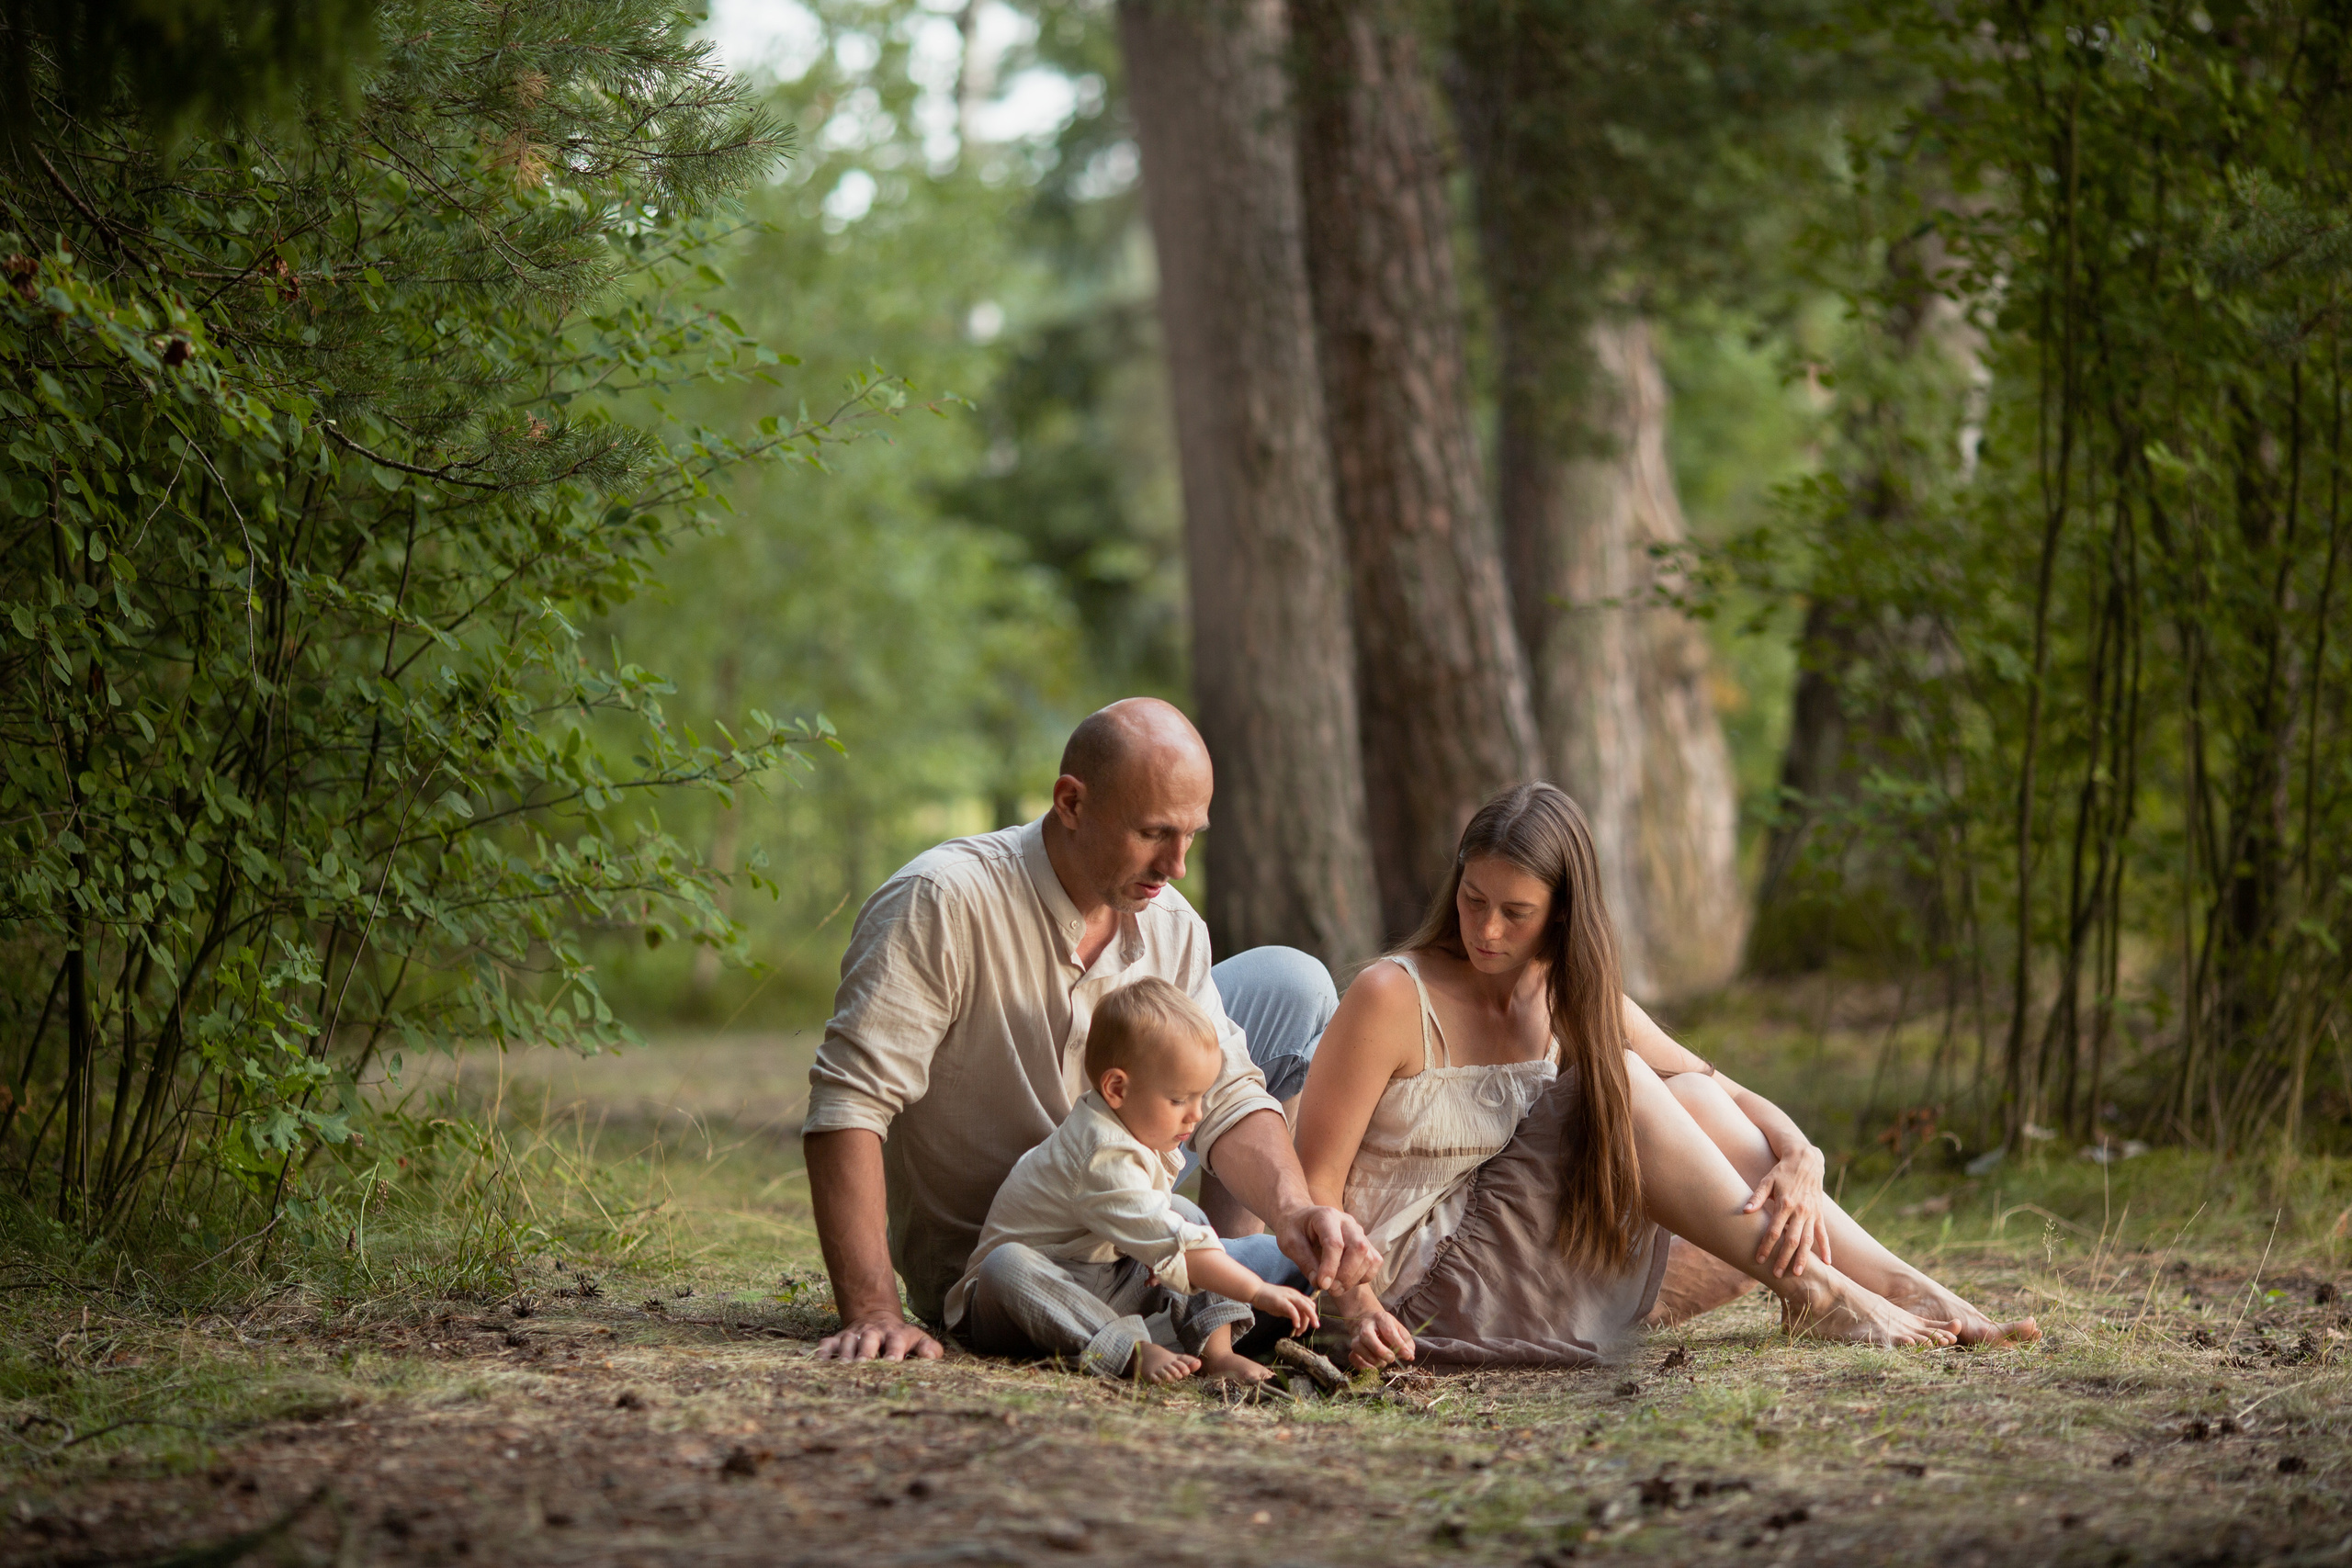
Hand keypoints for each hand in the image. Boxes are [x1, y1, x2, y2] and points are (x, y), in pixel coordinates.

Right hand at [813, 1310, 941, 1361]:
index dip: (894, 1350)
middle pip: (869, 1338)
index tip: (892, 1362)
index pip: (896, 1340)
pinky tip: (820, 1363)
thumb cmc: (902, 1339)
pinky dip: (824, 1352)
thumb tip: (931, 1358)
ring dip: (845, 1353)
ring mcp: (855, 1334)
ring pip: (848, 1340)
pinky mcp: (839, 1338)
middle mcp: (874, 1332)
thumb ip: (929, 1349)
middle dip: (866, 1351)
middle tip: (863, 1365)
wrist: (877, 1318)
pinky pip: (828, 1343)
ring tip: (842, 1369)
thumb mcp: (918, 1340)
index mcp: (896, 1334)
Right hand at [1249, 1282, 1320, 1332]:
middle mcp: (1294, 1294)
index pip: (1309, 1305)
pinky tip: (1296, 1325)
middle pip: (1310, 1305)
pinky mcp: (1281, 1300)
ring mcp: (1288, 1296)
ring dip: (1308, 1318)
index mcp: (1296, 1295)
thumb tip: (1298, 1320)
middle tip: (1315, 1327)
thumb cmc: (1268, 1299)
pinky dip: (1296, 1318)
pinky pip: (1292, 1309)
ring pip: (1305, 1306)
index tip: (1309, 1326)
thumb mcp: (1283, 1306)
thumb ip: (1291, 1311)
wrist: (1255, 1291)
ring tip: (1304, 1329)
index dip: (1312, 1315)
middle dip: (1314, 1317)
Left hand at [1274, 1203, 1379, 1292]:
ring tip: (1335, 1288)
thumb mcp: (1290, 1243)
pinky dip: (1364, 1276)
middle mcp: (1347, 1222)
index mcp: (1326, 1216)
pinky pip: (1374, 1261)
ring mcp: (1359, 1232)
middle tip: (1329, 1288)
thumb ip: (1304, 1262)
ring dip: (1354, 1278)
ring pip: (1369, 1257)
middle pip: (1358, 1248)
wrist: (1300, 1218)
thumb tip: (1319, 1284)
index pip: (1335, 1243)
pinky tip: (1346, 1281)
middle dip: (1345, 1274)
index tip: (1322, 1285)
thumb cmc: (1293, 1229)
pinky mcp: (1365, 1243)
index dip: (1330, 1267)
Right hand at [1341, 1298, 1415, 1369]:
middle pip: (1367, 1336)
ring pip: (1357, 1347)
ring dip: (1372, 1359)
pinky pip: (1353, 1357)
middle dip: (1380, 1350)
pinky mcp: (1352, 1347)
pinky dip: (1362, 1366)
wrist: (1367, 1319)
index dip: (1399, 1345)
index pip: (1389, 1331)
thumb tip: (1410, 1356)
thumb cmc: (1385, 1327)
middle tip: (1391, 1359)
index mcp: (1380, 1318)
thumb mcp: (1398, 1328)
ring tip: (1383, 1363)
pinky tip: (1373, 1369)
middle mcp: (1366, 1325)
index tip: (1407, 1355)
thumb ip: (1406, 1341)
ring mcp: (1357, 1336)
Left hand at [1742, 1144, 1829, 1276]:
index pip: (1774, 1230)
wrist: (1806, 1161)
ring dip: (1804, 1258)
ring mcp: (1812, 1214)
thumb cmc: (1782, 1172)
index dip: (1766, 1245)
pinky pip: (1824, 1234)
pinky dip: (1826, 1249)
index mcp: (1785, 1204)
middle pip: (1792, 1240)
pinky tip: (1827, 1263)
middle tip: (1777, 1274)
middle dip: (1784, 1258)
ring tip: (1798, 1274)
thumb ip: (1757, 1197)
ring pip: (1808, 1241)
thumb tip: (1745, 1211)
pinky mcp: (1820, 1214)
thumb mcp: (1766, 1180)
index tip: (1758, 1259)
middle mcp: (1801, 1211)